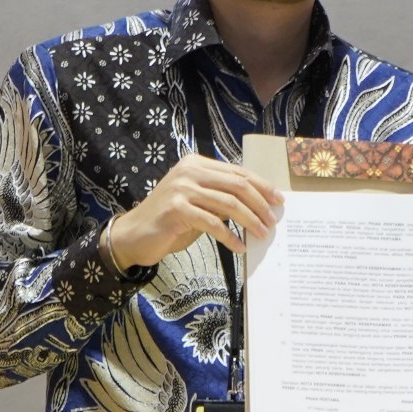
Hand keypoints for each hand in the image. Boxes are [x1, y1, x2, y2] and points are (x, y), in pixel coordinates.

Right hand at [104, 153, 282, 266]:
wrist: (134, 235)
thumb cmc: (170, 221)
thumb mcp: (200, 204)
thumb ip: (222, 199)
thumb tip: (258, 206)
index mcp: (197, 164)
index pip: (238, 172)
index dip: (262, 186)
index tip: (278, 200)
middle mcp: (189, 171)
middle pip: (237, 185)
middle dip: (260, 204)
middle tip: (273, 221)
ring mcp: (182, 188)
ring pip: (228, 203)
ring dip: (250, 221)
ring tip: (262, 234)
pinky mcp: (176, 209)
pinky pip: (212, 223)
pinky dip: (230, 236)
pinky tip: (239, 246)